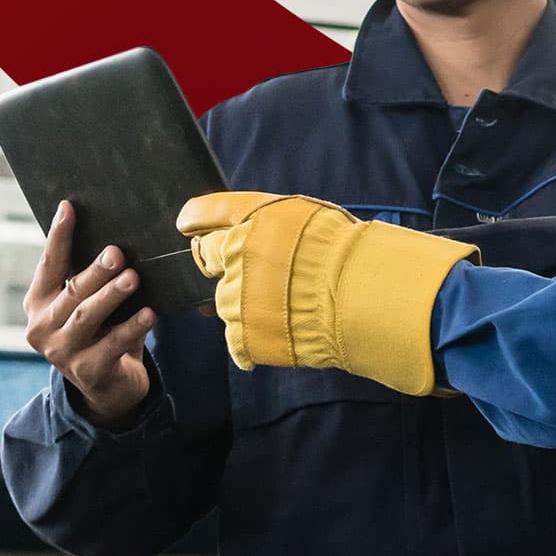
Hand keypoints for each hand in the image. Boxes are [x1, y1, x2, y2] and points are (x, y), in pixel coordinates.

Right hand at [23, 201, 154, 426]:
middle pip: (72, 292)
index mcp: (38, 303)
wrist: (108, 387)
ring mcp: (62, 352)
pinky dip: (133, 327)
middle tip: (117, 252)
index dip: (59, 236)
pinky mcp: (87, 372)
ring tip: (133, 277)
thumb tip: (117, 237)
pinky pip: (113, 344)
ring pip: (88, 317)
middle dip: (95, 271)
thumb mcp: (87, 303)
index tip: (68, 207)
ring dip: (112, 296)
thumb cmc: (100, 331)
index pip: (49, 264)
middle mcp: (42, 327)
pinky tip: (150, 314)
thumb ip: (90, 278)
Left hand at [177, 191, 479, 395]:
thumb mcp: (304, 214)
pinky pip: (235, 341)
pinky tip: (279, 331)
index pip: (201, 215)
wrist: (364, 298)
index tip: (192, 227)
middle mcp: (233, 255)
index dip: (195, 222)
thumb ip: (262, 218)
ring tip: (281, 305)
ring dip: (243, 303)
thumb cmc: (344, 252)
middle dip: (223, 265)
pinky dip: (252, 340)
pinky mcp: (244, 336)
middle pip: (207, 260)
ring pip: (223, 302)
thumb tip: (234, 224)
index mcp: (248, 219)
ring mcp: (235, 299)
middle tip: (258, 273)